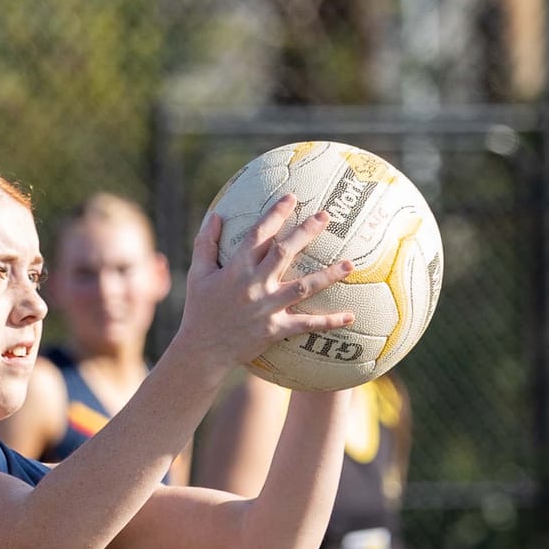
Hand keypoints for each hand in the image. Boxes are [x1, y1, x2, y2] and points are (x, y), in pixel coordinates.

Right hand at [173, 198, 355, 377]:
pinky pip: (306, 325)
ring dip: (328, 275)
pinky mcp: (275, 329)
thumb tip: (215, 215)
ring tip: (350, 264)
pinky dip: (328, 322)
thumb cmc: (199, 310)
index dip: (276, 214)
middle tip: (325, 216)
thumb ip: (206, 243)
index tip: (292, 197)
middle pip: (285, 252)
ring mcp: (267, 307)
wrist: (202, 351)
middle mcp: (254, 284)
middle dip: (306, 232)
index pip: (258, 234)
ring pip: (304, 287)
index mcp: (236, 268)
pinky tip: (350, 317)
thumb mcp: (198, 274)